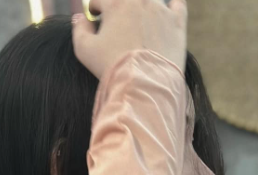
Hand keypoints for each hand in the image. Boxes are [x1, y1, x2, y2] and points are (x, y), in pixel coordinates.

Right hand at [73, 0, 188, 81]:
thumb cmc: (113, 66)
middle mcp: (138, 0)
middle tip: (118, 20)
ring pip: (149, 0)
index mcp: (115, 3)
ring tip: (140, 19)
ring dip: (141, 6)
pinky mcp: (177, 23)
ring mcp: (160, 10)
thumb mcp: (84, 49)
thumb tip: (80, 17)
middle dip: (118, 7)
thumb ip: (79, 29)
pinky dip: (174, 4)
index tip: (96, 17)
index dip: (95, 9)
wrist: (145, 83)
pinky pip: (178, 4)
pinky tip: (171, 6)